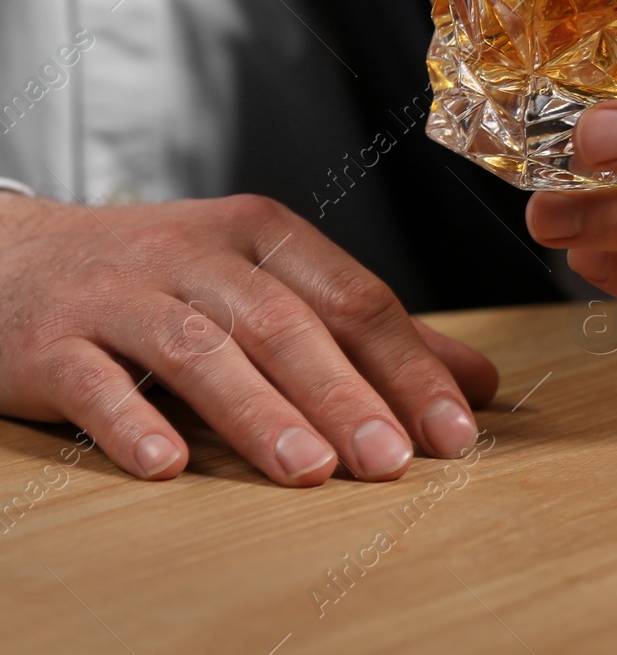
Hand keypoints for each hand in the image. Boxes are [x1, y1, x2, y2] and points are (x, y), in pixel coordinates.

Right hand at [0, 193, 497, 485]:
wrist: (9, 257)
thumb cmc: (163, 281)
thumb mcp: (267, 286)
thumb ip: (370, 336)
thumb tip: (476, 385)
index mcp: (264, 237)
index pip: (355, 300)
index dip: (410, 365)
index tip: (454, 429)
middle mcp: (197, 256)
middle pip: (286, 326)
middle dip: (348, 396)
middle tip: (396, 460)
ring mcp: (120, 294)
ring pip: (200, 351)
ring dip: (259, 412)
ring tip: (311, 471)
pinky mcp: (49, 340)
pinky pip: (94, 382)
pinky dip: (132, 421)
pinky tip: (167, 465)